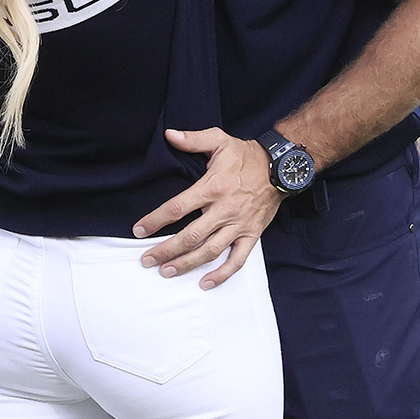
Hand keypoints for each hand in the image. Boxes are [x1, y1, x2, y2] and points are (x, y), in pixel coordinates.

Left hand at [132, 128, 283, 288]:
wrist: (281, 167)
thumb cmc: (246, 155)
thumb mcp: (219, 140)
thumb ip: (193, 139)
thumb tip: (169, 135)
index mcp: (212, 188)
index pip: (177, 208)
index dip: (155, 220)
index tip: (139, 230)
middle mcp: (224, 210)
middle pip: (190, 236)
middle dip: (165, 250)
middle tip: (147, 260)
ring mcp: (238, 225)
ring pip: (209, 251)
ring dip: (187, 264)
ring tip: (167, 271)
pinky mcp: (251, 235)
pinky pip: (237, 260)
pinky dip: (222, 274)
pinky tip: (206, 283)